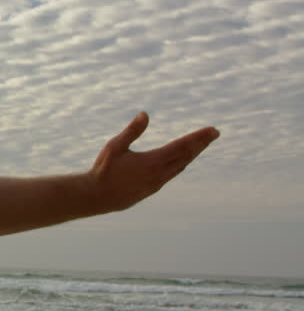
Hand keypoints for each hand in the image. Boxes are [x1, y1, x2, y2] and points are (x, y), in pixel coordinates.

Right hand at [89, 112, 218, 211]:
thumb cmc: (104, 170)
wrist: (97, 196)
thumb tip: (145, 114)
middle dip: (201, 144)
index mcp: (153, 161)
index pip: (182, 146)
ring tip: (201, 146)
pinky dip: (181, 165)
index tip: (212, 130)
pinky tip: (182, 163)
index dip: (198, 137)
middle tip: (214, 133)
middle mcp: (159, 173)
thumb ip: (132, 131)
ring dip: (192, 155)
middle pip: (186, 156)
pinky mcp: (152, 189)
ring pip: (180, 166)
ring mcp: (157, 183)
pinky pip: (172, 174)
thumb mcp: (115, 147)